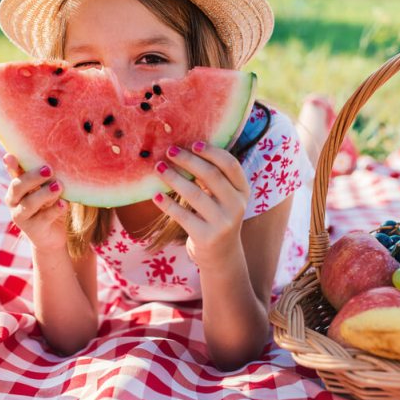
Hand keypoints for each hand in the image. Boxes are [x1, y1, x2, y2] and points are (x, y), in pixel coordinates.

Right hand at [3, 154, 68, 250]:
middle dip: (32, 177)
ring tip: (58, 186)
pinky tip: (64, 204)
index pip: (13, 173)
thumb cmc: (50, 205)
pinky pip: (43, 218)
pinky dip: (54, 210)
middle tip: (49, 169)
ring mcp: (22, 217)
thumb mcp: (47, 189)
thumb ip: (47, 177)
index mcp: (17, 188)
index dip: (11, 165)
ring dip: (44, 193)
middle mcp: (14, 202)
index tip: (9, 156)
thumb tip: (57, 159)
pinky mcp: (33, 230)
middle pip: (18, 187)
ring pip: (29, 203)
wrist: (52, 237)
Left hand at [152, 142, 249, 267]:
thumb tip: (184, 149)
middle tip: (170, 151)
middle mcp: (237, 206)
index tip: (193, 144)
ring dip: (174, 178)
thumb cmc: (216, 217)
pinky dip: (168, 204)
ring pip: (194, 194)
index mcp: (242, 191)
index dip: (211, 152)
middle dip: (188, 160)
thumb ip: (213, 178)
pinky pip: (183, 216)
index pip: (230, 165)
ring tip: (158, 167)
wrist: (221, 255)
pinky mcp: (206, 237)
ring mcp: (222, 223)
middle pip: (211, 175)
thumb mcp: (223, 198)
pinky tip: (156, 195)